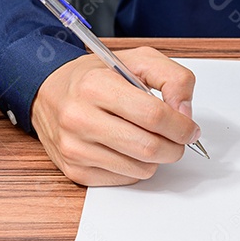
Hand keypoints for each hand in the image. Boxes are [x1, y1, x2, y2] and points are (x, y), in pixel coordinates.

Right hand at [31, 47, 201, 185]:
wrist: (49, 92)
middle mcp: (79, 118)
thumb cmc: (95, 77)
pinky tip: (126, 148)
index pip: (154, 115)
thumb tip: (185, 113)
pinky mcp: (75, 171)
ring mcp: (75, 148)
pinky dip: (136, 167)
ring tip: (147, 138)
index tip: (190, 128)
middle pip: (149, 148)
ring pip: (141, 169)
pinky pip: (125, 179)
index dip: (181, 126)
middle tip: (177, 138)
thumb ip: (172, 78)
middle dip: (175, 146)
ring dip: (156, 158)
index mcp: (96, 85)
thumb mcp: (137, 60)